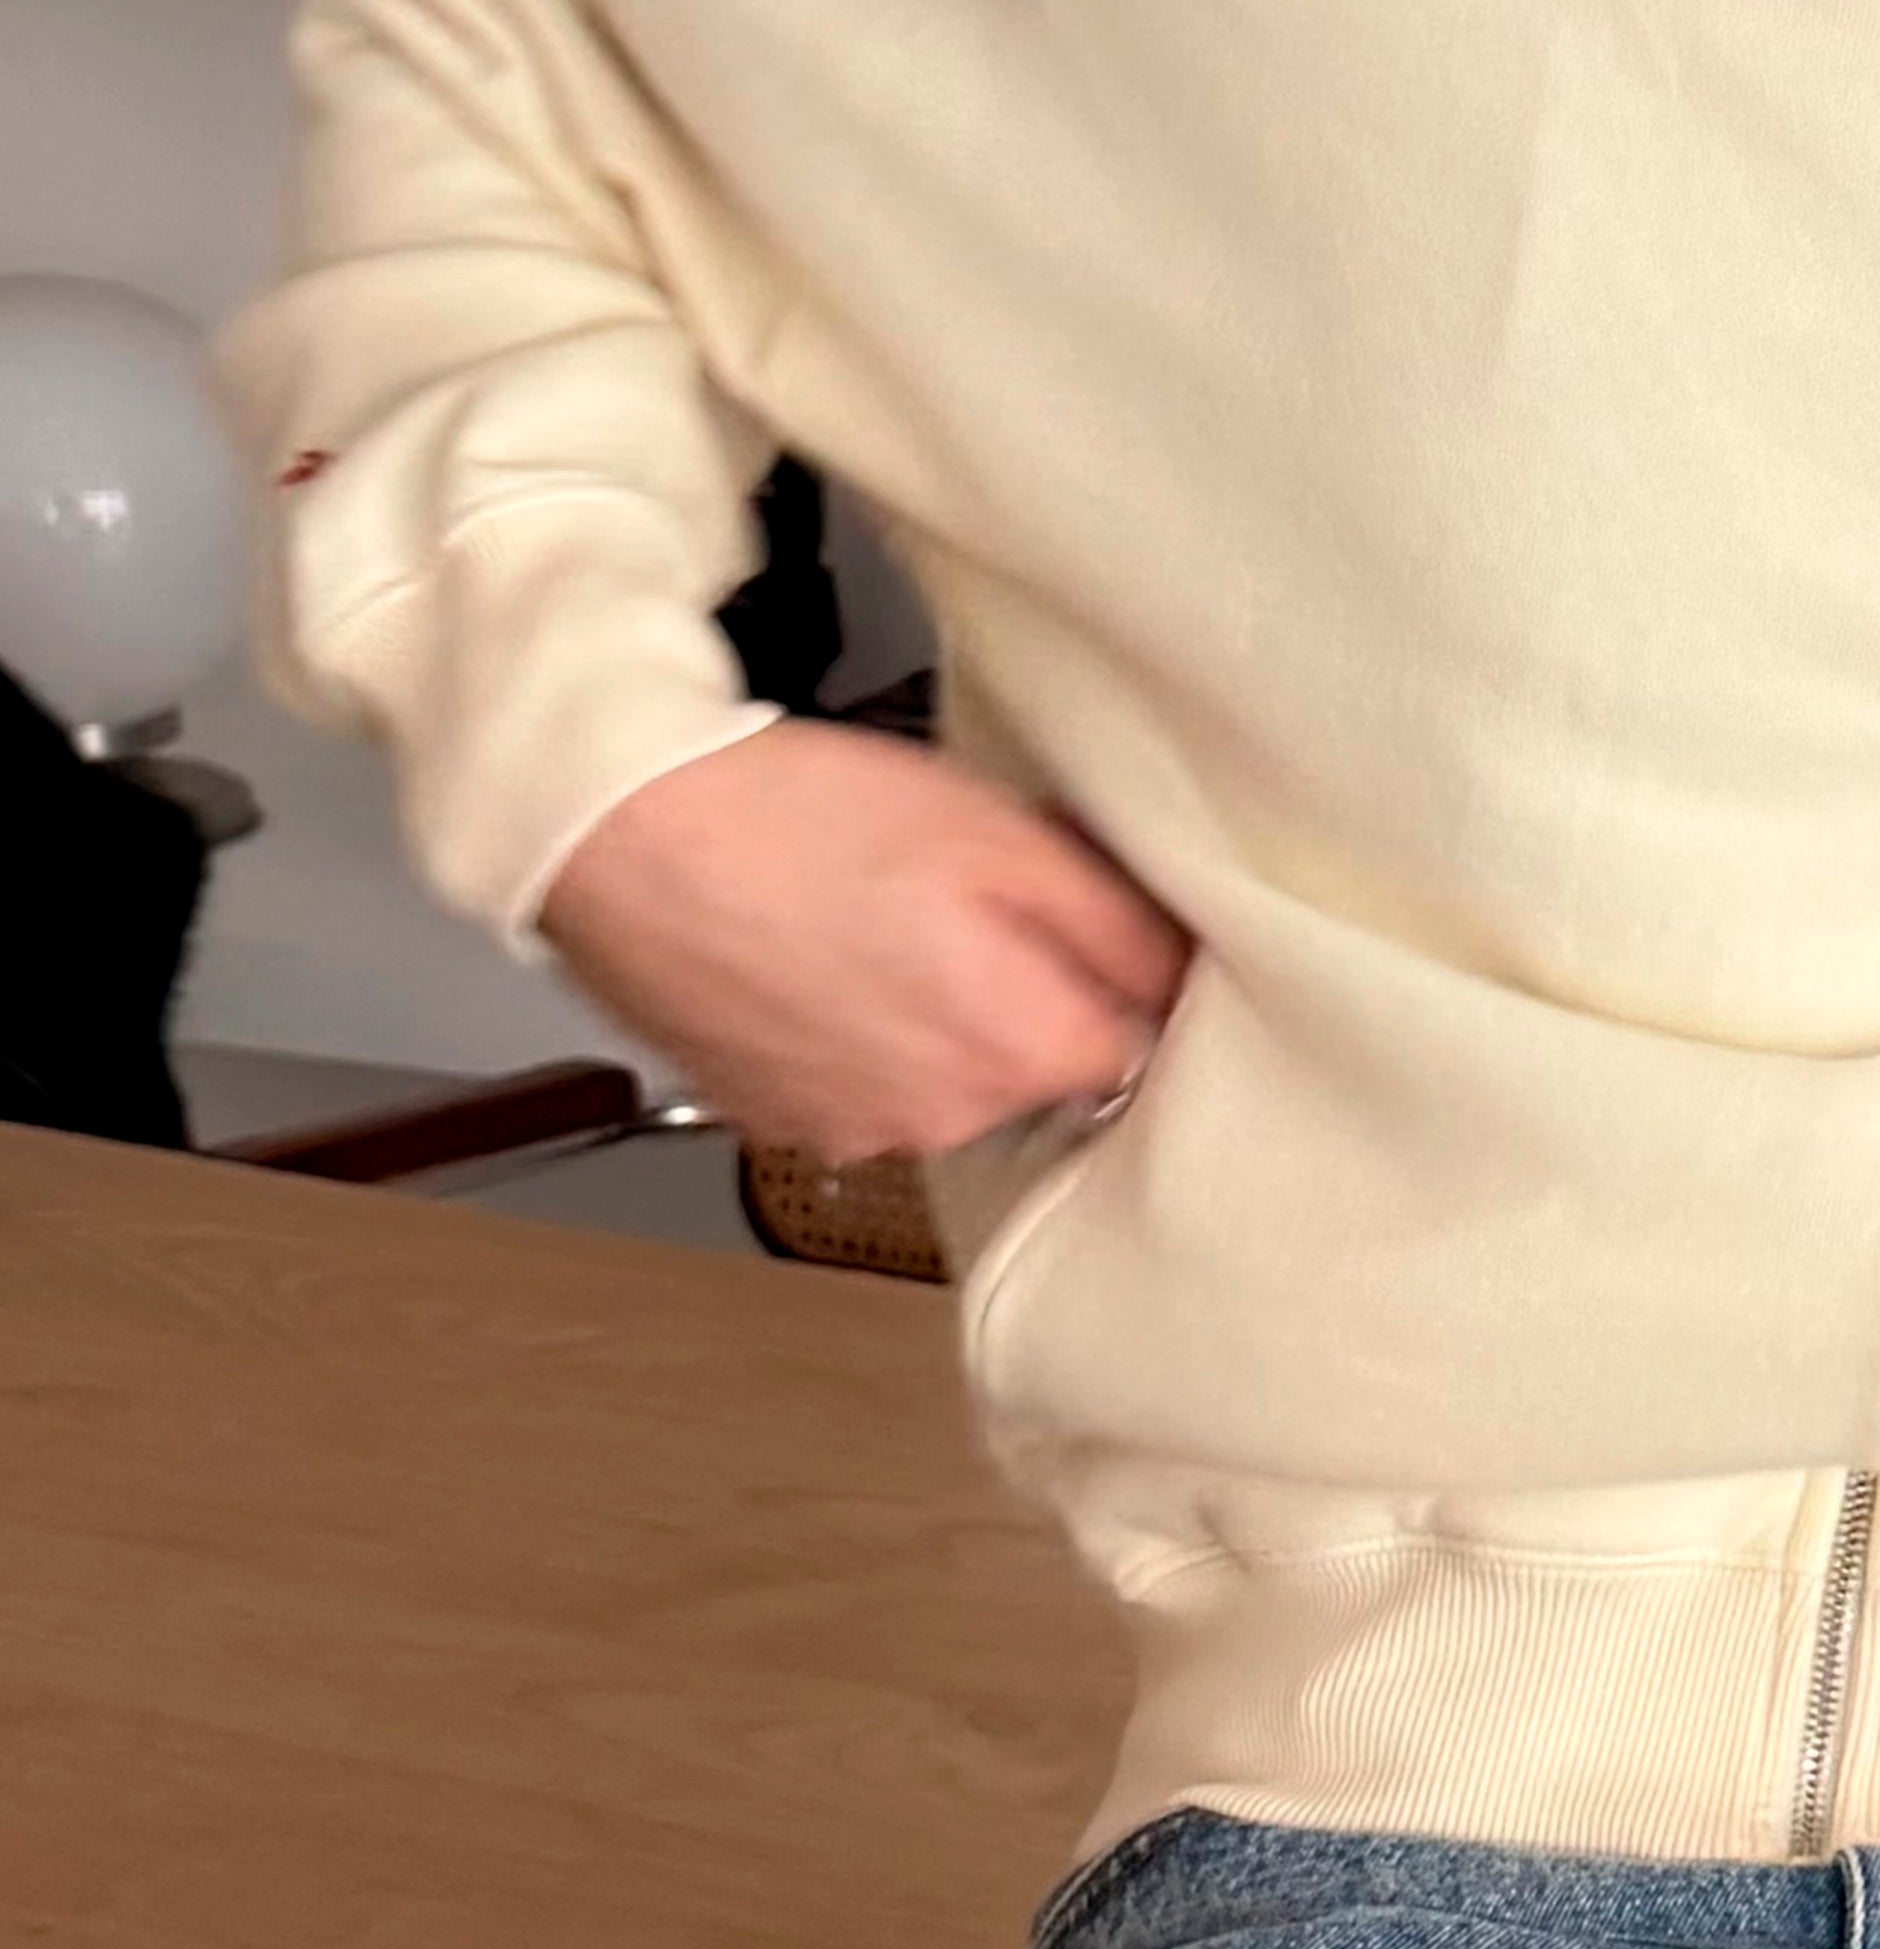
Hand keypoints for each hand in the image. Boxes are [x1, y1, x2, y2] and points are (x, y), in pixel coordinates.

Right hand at [539, 720, 1189, 1164]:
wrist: (627, 832)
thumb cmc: (801, 819)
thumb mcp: (1003, 836)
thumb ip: (1115, 926)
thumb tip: (1182, 980)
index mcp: (1011, 1050)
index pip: (1138, 1047)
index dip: (1126, 972)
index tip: (1102, 927)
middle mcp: (937, 1119)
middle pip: (1042, 1067)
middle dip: (1032, 991)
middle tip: (974, 901)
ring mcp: (850, 1129)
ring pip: (951, 1078)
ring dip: (942, 1015)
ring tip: (884, 920)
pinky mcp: (778, 1117)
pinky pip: (864, 1083)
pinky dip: (862, 1031)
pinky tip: (827, 953)